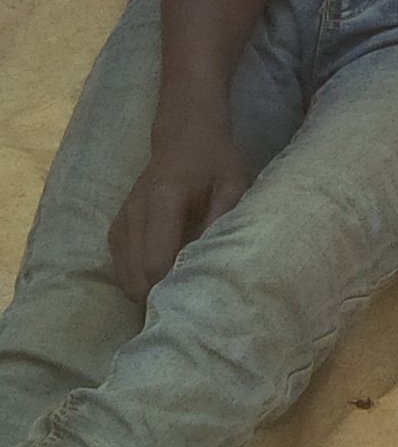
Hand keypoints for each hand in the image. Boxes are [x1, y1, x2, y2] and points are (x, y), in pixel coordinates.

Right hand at [109, 121, 250, 302]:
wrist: (184, 136)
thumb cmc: (215, 160)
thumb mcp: (234, 183)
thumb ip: (223, 218)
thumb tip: (212, 263)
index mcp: (163, 201)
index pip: (155, 261)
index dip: (170, 289)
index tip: (192, 304)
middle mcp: (133, 215)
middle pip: (135, 277)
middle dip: (157, 299)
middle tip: (186, 310)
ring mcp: (119, 224)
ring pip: (124, 277)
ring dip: (145, 293)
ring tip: (176, 300)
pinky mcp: (115, 231)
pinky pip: (120, 268)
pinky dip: (137, 281)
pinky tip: (162, 283)